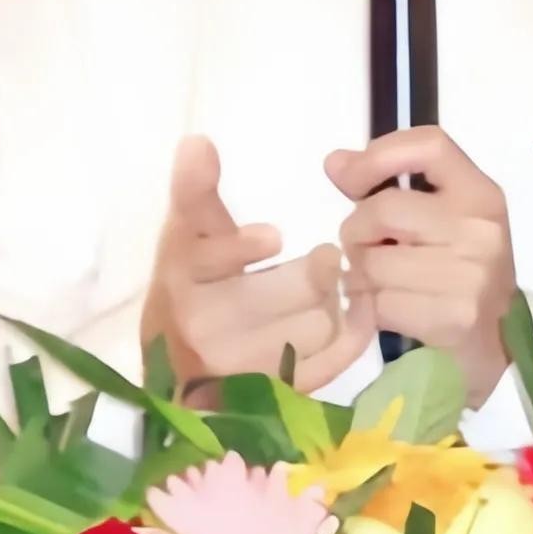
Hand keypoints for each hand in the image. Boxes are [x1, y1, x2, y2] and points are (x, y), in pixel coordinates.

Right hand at [146, 136, 377, 395]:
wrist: (177, 368)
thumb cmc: (190, 286)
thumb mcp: (187, 238)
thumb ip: (196, 193)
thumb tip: (199, 142)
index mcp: (180, 280)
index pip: (207, 259)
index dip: (237, 249)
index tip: (272, 237)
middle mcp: (204, 329)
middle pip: (281, 293)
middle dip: (314, 272)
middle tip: (330, 258)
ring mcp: (240, 368)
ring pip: (315, 323)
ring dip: (332, 301)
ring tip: (333, 287)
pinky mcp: (275, 391)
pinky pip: (332, 357)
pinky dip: (352, 330)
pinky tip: (355, 310)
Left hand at [328, 127, 515, 407]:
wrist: (498, 343)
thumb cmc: (460, 270)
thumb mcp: (442, 219)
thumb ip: (389, 186)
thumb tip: (334, 163)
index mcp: (481, 193)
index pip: (429, 145)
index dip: (378, 155)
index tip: (349, 178)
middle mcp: (480, 228)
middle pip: (383, 209)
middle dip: (357, 232)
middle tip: (368, 249)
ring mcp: (470, 274)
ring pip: (372, 261)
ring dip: (361, 276)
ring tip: (381, 282)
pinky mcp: (453, 317)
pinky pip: (379, 303)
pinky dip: (371, 309)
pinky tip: (389, 309)